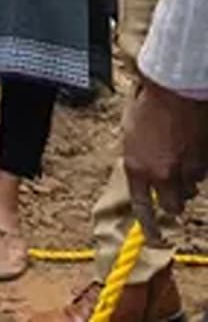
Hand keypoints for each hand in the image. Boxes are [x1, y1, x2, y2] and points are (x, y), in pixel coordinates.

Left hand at [124, 76, 207, 244]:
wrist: (175, 90)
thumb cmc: (147, 107)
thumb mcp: (129, 134)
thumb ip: (136, 159)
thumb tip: (141, 176)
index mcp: (136, 169)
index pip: (142, 208)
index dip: (150, 227)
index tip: (154, 239)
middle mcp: (160, 175)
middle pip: (173, 206)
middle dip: (173, 202)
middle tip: (172, 191)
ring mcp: (185, 170)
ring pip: (190, 190)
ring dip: (186, 182)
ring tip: (178, 158)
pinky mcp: (204, 162)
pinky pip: (202, 175)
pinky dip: (198, 168)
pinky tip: (190, 150)